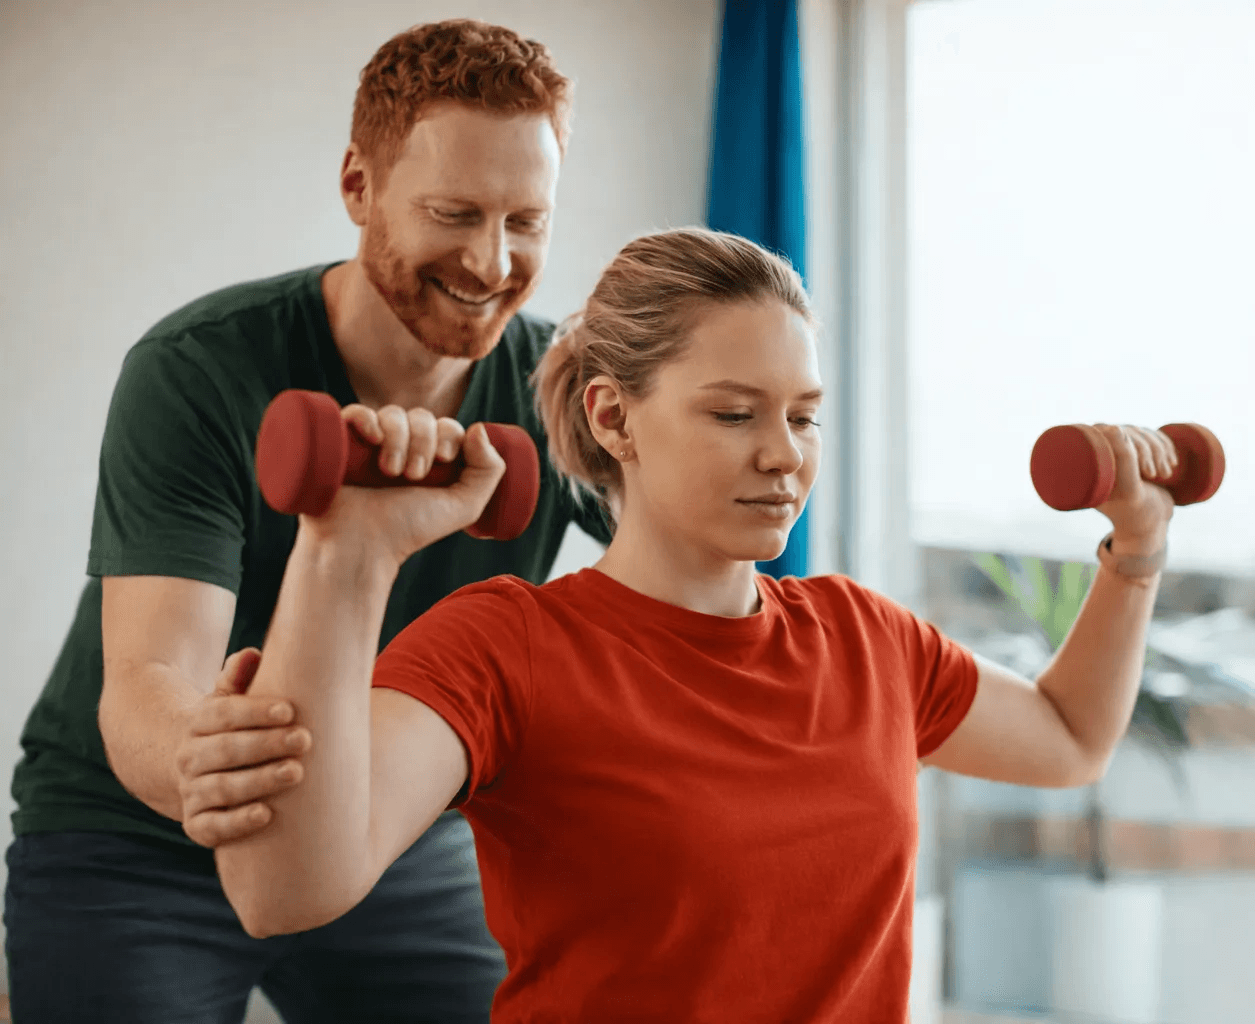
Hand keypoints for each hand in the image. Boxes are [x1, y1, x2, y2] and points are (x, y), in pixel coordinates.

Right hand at [177, 647, 311, 847]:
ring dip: (258, 781)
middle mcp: (189, 757)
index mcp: (197, 722)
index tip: (289, 710)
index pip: (223, 714)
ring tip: (295, 772)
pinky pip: (213, 828)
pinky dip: (237, 823)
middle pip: (225, 750)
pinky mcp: (197, 824)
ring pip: (222, 787)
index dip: (255, 712)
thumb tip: (251, 654)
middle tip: (304, 740)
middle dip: (266, 744)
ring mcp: (191, 792)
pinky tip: (266, 814)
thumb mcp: (228, 700)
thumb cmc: (230, 729)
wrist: (194, 770)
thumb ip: (238, 677)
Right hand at [300, 404, 506, 564]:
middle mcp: (402, 448)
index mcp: (431, 460)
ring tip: (391, 472)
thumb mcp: (463, 507)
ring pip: (393, 413)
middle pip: (422, 417)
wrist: (362, 545)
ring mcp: (371, 444)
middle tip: (414, 475)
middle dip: (424, 441)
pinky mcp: (343, 442)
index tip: (443, 460)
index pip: (447, 426)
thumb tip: (480, 428)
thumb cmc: (410, 529)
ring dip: (399, 438)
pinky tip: (372, 439)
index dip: (449, 436)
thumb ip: (488, 472)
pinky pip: (357, 412)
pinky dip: (367, 419)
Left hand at [1092, 423, 1176, 549]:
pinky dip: (1166, 447)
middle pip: (1127, 430)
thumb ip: (1123, 460)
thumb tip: (1111, 426)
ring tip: (1164, 475)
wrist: (1148, 528)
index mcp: (1087, 462)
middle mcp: (1099, 455)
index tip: (1147, 471)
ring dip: (1159, 450)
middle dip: (1150, 450)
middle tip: (1156, 475)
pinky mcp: (1135, 456)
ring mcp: (1117, 454)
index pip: (1105, 431)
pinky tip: (1171, 463)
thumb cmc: (1135, 513)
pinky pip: (1151, 436)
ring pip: (1141, 432)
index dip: (1133, 445)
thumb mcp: (1130, 489)